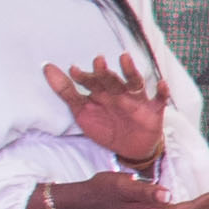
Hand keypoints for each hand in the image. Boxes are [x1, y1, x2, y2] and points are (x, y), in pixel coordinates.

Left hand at [47, 53, 171, 167]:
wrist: (131, 149)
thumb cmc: (106, 126)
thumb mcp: (82, 111)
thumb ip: (65, 90)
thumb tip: (46, 67)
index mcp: (102, 93)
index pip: (91, 81)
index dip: (83, 76)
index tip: (73, 70)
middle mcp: (118, 93)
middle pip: (111, 80)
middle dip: (104, 71)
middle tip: (97, 60)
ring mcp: (136, 100)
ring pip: (133, 83)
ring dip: (130, 71)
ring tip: (124, 58)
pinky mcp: (153, 111)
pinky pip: (159, 100)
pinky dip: (162, 92)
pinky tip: (161, 84)